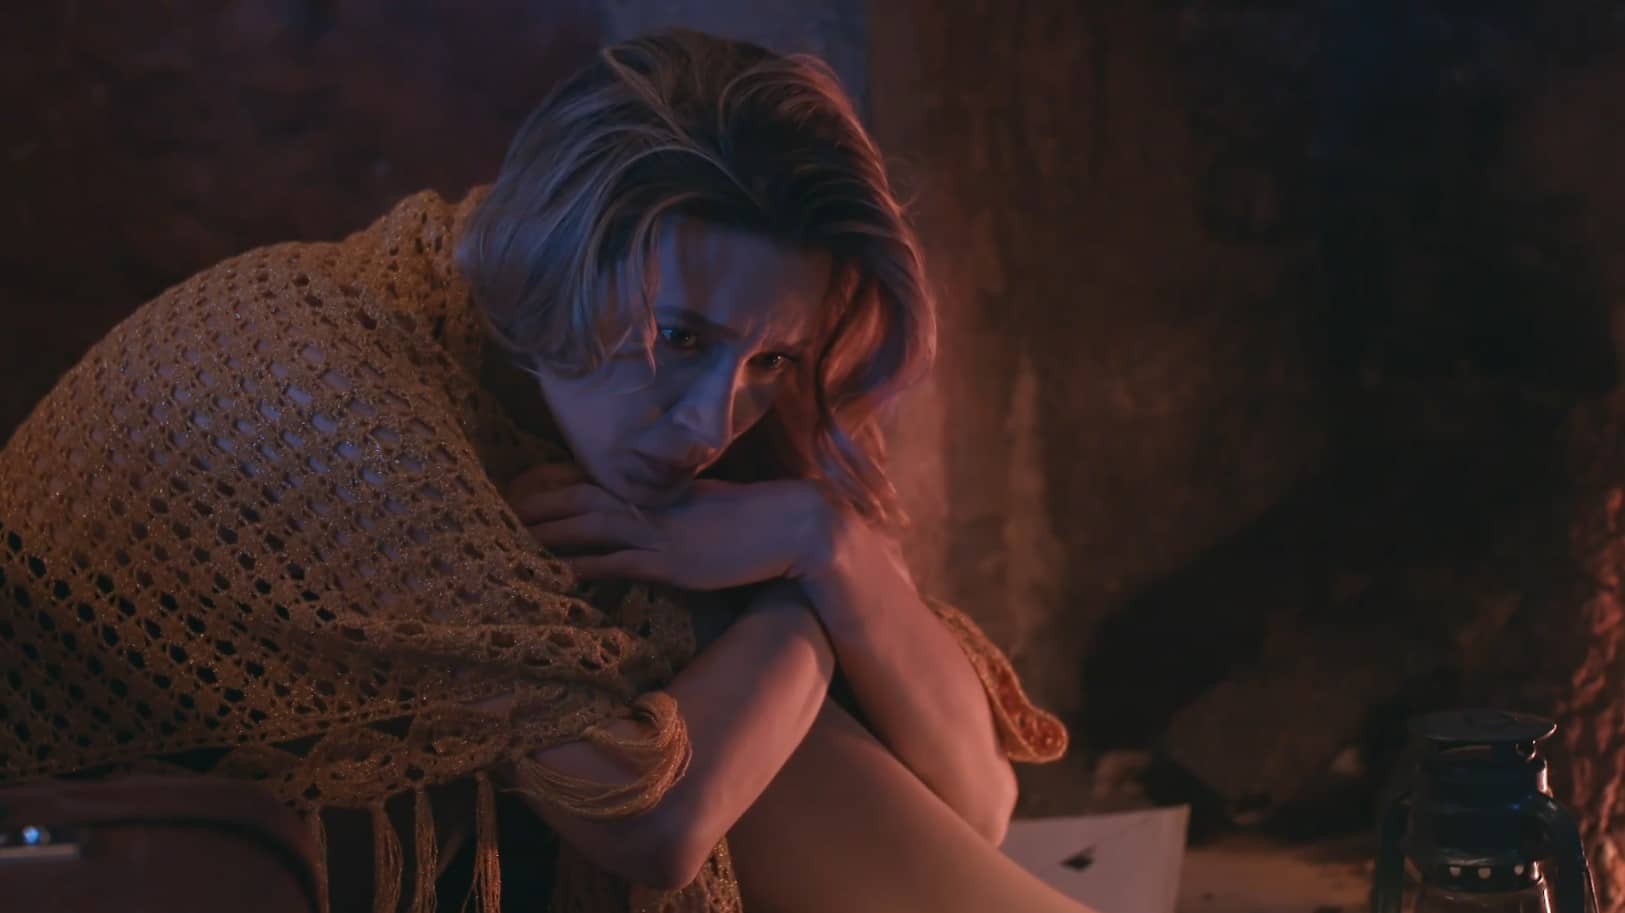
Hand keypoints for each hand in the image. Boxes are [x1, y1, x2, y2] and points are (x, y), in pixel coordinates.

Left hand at [507, 474, 838, 591]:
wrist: (789, 525)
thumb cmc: (748, 518)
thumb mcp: (697, 506)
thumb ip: (662, 506)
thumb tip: (635, 515)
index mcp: (652, 487)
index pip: (586, 478)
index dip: (545, 484)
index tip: (514, 491)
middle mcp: (647, 504)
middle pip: (574, 497)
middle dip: (531, 505)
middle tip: (490, 513)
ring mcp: (657, 531)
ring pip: (587, 524)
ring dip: (546, 531)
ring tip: (507, 539)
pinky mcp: (670, 561)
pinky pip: (616, 562)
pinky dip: (583, 566)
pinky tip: (554, 573)